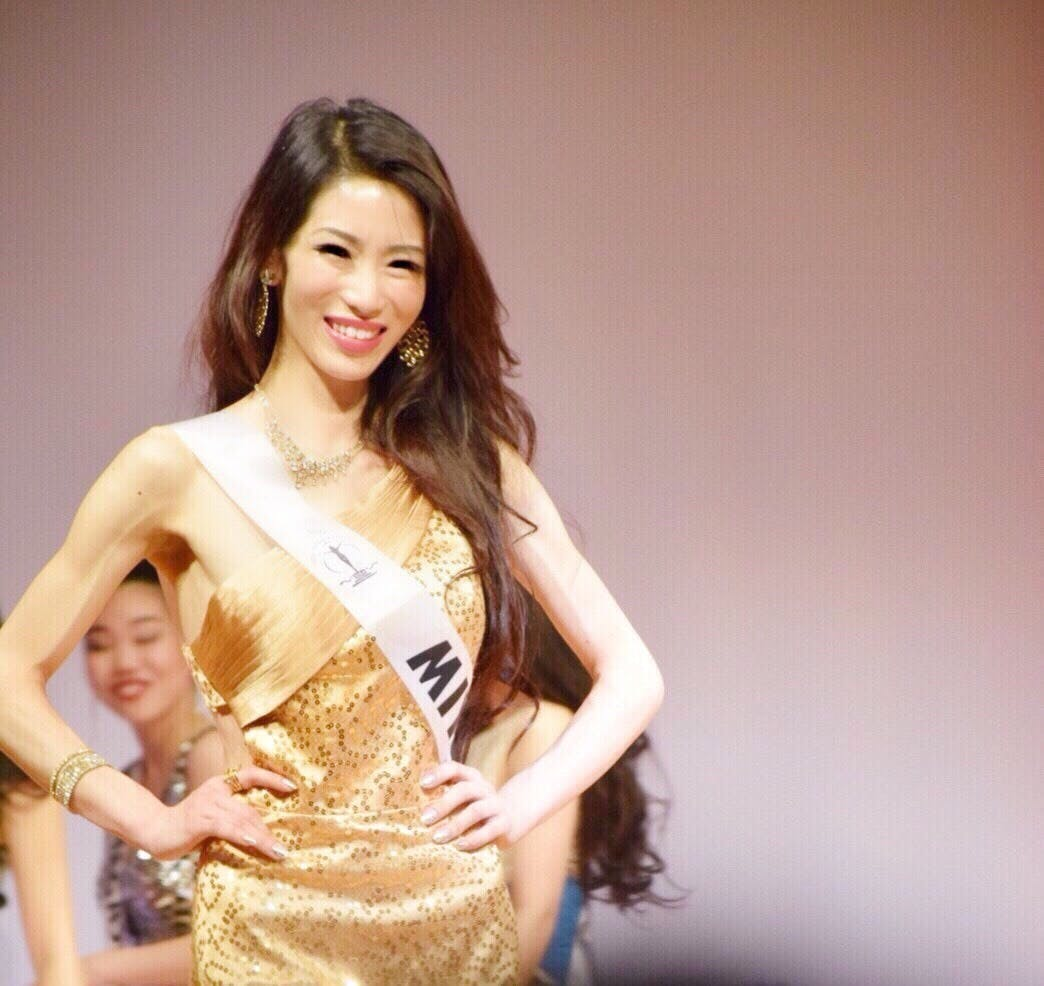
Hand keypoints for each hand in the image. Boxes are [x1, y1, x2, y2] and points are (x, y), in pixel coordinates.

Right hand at [135, 765, 294, 860]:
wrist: (155, 831)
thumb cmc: (186, 828)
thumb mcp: (212, 816)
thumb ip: (231, 818)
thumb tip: (258, 833)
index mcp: (221, 785)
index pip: (250, 775)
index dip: (272, 778)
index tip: (293, 786)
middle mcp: (217, 790)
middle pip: (250, 809)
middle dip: (269, 829)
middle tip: (285, 847)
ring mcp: (209, 804)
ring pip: (243, 819)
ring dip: (262, 838)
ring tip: (278, 852)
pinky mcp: (201, 819)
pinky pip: (227, 827)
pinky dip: (242, 834)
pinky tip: (254, 842)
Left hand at [418, 761, 521, 850]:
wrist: (512, 816)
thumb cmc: (475, 807)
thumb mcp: (463, 797)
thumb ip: (443, 795)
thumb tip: (409, 800)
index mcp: (471, 778)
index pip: (455, 768)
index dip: (439, 773)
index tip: (422, 784)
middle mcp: (484, 788)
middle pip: (464, 790)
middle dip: (443, 804)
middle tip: (424, 818)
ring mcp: (496, 805)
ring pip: (476, 811)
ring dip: (455, 824)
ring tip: (437, 837)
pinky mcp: (505, 824)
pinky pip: (490, 830)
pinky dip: (474, 839)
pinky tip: (459, 846)